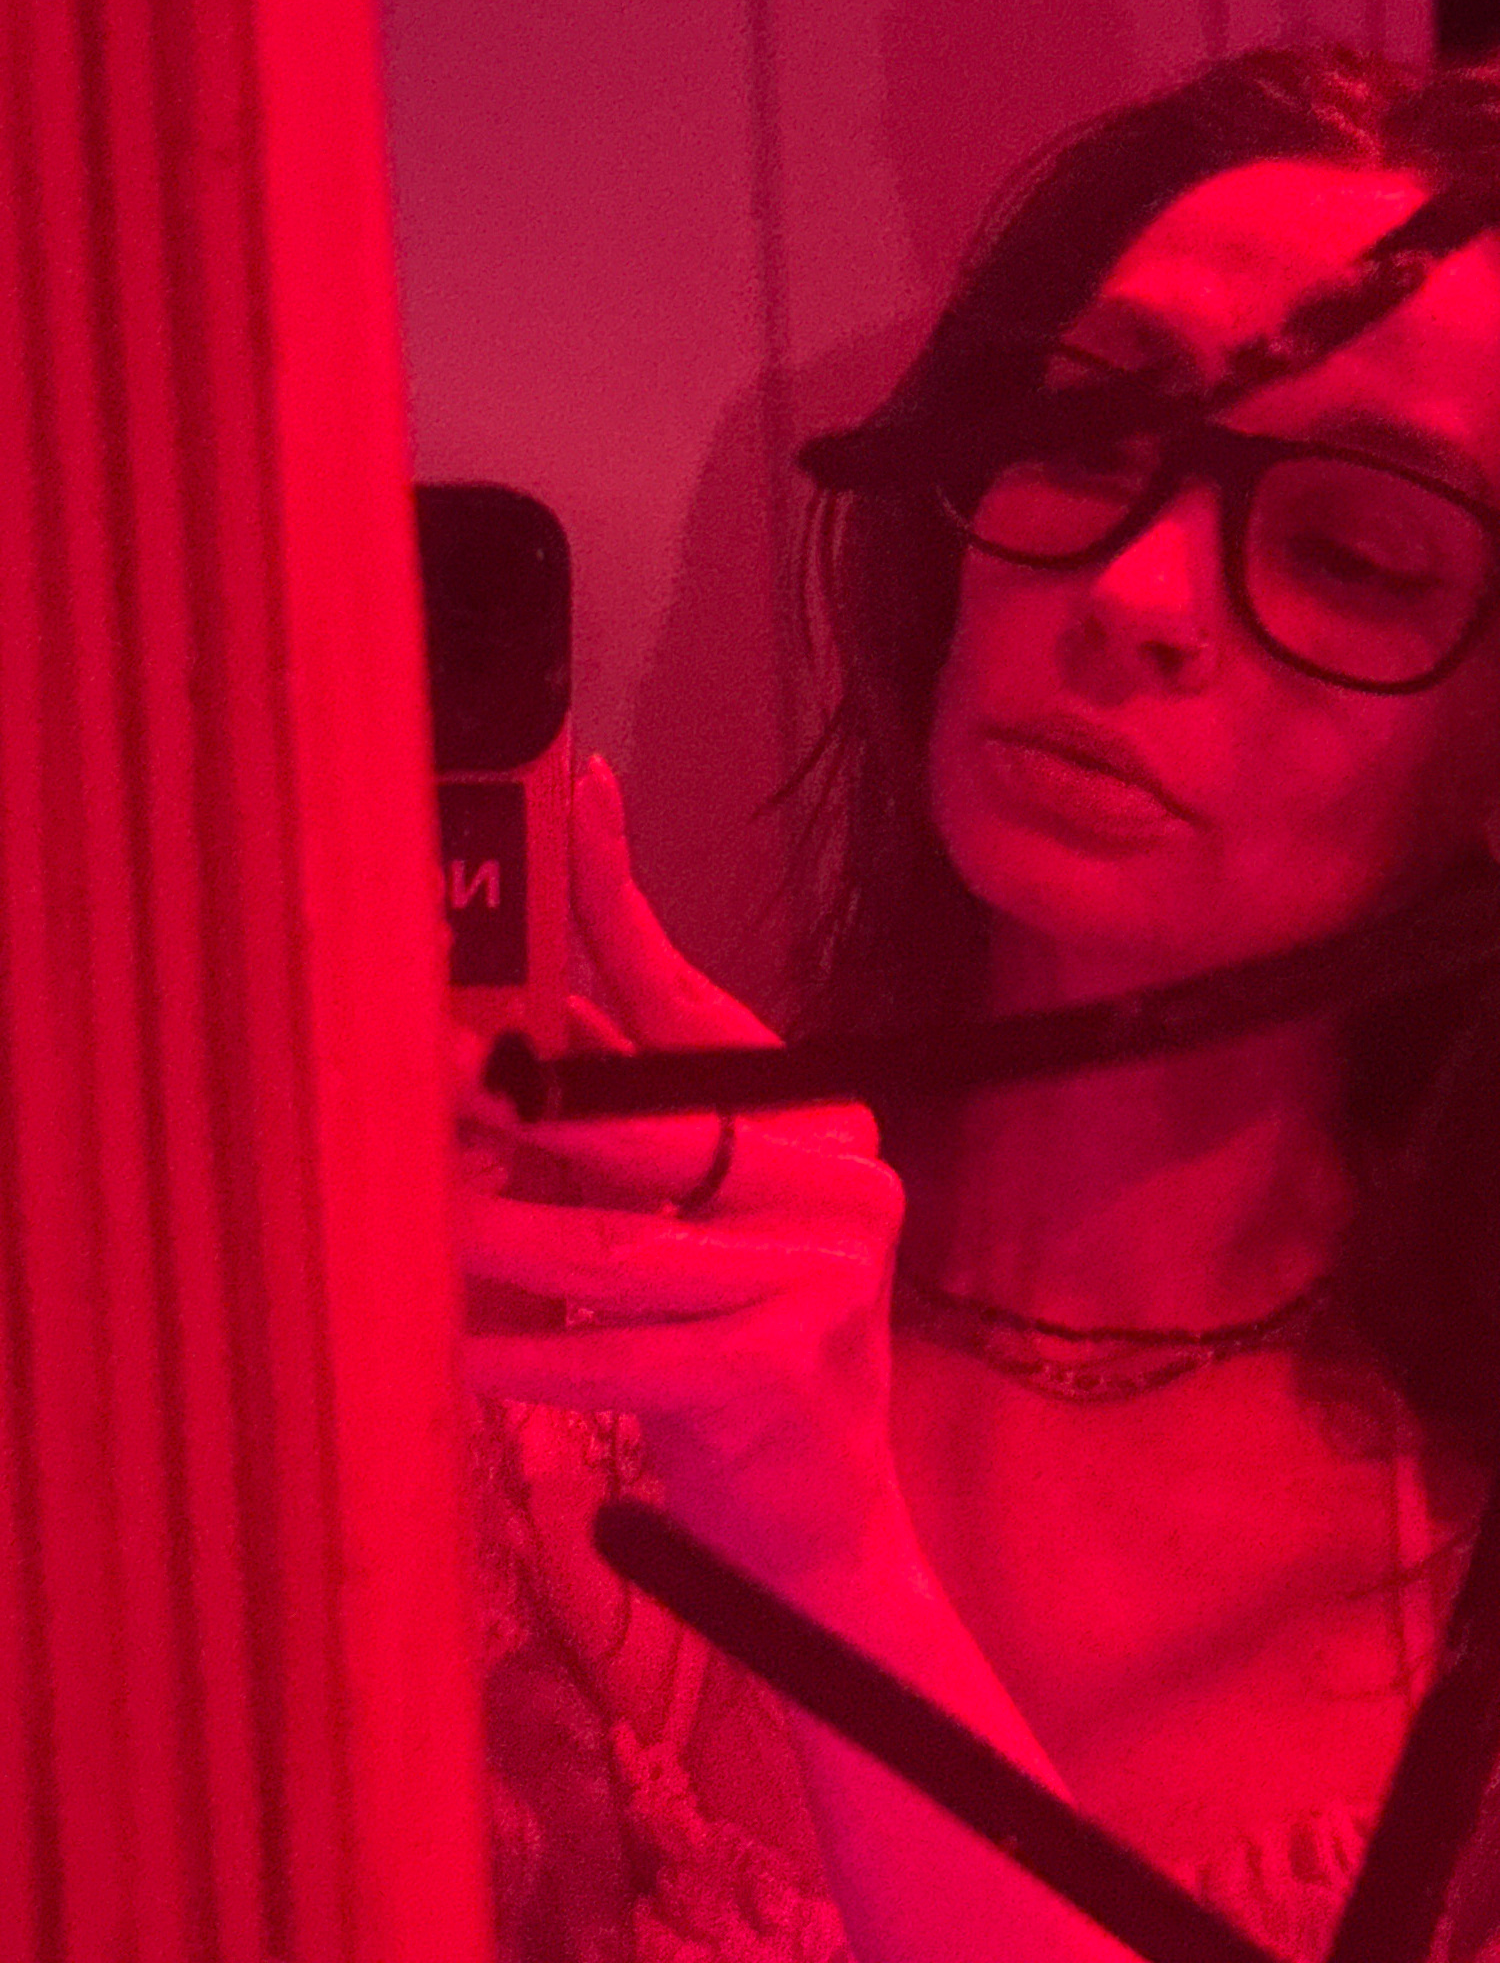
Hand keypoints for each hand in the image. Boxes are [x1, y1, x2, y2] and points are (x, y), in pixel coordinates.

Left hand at [455, 756, 905, 1590]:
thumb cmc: (736, 1343)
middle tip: (411, 1075)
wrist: (820, 1510)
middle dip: (516, 1103)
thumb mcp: (698, 1214)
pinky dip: (536, 1352)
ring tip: (404, 1223)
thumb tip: (530, 1014)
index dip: (628, 910)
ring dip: (496, 1236)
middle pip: (649, 1124)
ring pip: (618, 1239)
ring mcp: (827, 1278)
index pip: (705, 1009)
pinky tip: (460, 1352)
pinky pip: (626, 1350)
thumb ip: (636, 1115)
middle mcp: (843, 1184)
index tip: (581, 803)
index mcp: (821, 1125)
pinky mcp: (785, 1370)